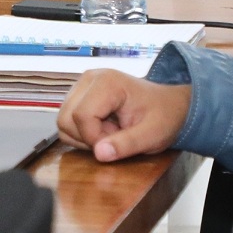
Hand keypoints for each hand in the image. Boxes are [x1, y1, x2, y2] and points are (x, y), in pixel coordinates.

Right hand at [55, 68, 192, 161]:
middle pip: (66, 118)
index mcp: (107, 82)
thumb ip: (126, 144)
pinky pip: (67, 120)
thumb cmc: (164, 116)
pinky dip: (82, 132)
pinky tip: (104, 129)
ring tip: (111, 132)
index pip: (81, 116)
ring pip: (63, 121)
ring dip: (84, 136)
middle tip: (116, 137)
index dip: (95, 138)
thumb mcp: (152, 135)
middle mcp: (89, 78)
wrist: (169, 105)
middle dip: (88, 137)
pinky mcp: (79, 94)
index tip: (117, 143)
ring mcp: (82, 85)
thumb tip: (99, 154)